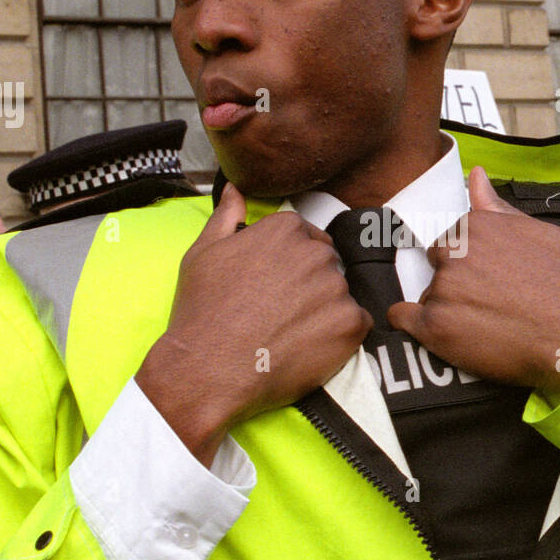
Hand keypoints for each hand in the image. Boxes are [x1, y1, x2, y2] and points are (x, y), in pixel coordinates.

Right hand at [136, 184, 369, 459]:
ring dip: (323, 311)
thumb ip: (226, 216)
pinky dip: (339, 336)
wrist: (208, 369)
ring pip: (339, 295)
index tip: (273, 286)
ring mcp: (336, 289)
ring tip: (288, 333)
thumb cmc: (202, 312)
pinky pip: (357, 323)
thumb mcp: (203, 253)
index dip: (289, 264)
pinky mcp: (350, 324)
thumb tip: (235, 189)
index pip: (305, 237)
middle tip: (278, 313)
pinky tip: (307, 347)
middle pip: (325, 265)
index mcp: (284, 230)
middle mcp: (316, 253)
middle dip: (308, 285)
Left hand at [388, 167, 559, 397]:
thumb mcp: (540, 232)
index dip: (471, 260)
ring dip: (445, 307)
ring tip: (482, 325)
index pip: (454, 237)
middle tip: (486, 302)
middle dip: (455, 279)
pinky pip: (402, 318)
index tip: (489, 276)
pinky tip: (438, 332)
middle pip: (437, 263)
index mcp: (477, 226)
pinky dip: (411, 324)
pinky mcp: (436, 327)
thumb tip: (476, 176)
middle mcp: (455, 253)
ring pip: (428, 294)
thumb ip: (499, 208)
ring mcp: (443, 290)